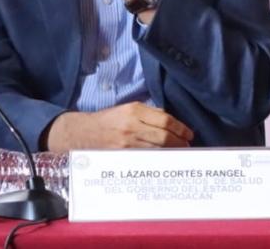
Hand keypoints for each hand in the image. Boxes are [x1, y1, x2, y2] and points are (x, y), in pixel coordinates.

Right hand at [44, 103, 193, 150]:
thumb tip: (171, 122)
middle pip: (163, 136)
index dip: (181, 128)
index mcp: (134, 110)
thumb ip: (149, 113)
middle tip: (187, 146)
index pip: (165, 120)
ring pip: (155, 149)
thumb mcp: (128, 109)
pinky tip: (163, 160)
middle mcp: (131, 126)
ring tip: (179, 154)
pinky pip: (144, 158)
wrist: (80, 133)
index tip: (189, 134)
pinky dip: (156, 159)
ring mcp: (125, 143)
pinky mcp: (120, 155)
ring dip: (171, 153)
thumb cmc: (108, 120)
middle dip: (179, 142)